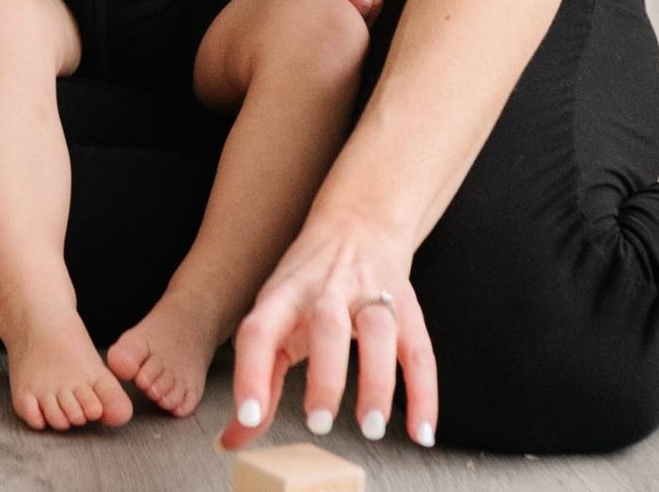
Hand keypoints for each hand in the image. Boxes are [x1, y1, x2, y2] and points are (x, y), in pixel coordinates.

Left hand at [220, 205, 437, 452]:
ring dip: (376, 381)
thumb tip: (234, 437)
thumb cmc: (307, 283)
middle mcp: (326, 291)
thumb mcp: (276, 316)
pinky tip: (420, 432)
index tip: (247, 417)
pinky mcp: (407, 309)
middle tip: (317, 424)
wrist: (358, 221)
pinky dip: (423, 393)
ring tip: (371, 427)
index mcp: (283, 293)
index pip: (259, 329)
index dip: (250, 372)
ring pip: (378, 333)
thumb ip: (260, 376)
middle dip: (323, 375)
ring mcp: (371, 296)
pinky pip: (420, 352)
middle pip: (326, 326)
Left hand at [316, 0, 390, 19]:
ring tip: (351, 19)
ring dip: (366, 16)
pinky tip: (360, 8)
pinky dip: (372, 8)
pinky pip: (382, 2)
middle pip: (373, 11)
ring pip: (379, 9)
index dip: (352, 18)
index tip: (341, 23)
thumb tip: (337, 13)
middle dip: (360, 21)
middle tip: (345, 26)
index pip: (361, 5)